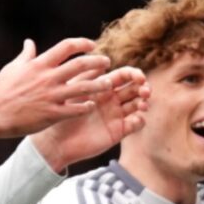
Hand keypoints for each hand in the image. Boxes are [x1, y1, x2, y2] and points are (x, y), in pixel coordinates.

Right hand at [0, 38, 114, 139]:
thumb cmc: (1, 90)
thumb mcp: (13, 68)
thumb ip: (26, 55)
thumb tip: (29, 42)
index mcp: (39, 64)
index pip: (66, 47)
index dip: (82, 43)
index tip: (92, 45)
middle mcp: (48, 77)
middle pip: (80, 65)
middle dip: (97, 62)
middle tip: (107, 62)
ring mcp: (51, 96)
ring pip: (83, 87)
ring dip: (99, 84)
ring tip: (109, 84)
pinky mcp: (51, 114)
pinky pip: (75, 109)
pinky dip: (85, 106)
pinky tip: (92, 105)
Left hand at [29, 67, 147, 170]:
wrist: (57, 140)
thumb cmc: (61, 114)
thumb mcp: (73, 92)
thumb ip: (86, 77)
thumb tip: (100, 63)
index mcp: (102, 86)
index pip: (124, 76)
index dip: (134, 74)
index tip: (139, 77)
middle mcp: (112, 99)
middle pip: (134, 88)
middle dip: (143, 87)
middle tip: (145, 90)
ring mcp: (116, 115)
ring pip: (138, 104)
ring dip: (144, 102)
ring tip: (142, 104)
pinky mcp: (118, 131)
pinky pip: (135, 124)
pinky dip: (140, 120)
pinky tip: (135, 120)